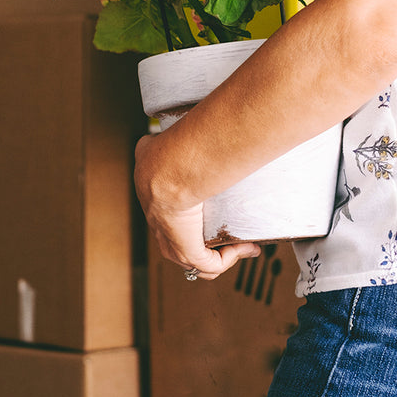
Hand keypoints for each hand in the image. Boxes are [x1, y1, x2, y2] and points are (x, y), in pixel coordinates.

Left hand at [134, 133, 260, 279]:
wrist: (172, 166)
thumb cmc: (171, 149)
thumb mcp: (156, 142)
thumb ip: (156, 141)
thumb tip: (162, 132)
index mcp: (151, 195)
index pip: (164, 215)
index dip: (188, 217)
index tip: (211, 209)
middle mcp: (157, 221)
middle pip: (177, 244)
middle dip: (204, 243)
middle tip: (229, 236)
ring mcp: (170, 240)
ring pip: (194, 260)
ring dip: (221, 255)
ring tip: (244, 247)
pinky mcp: (186, 251)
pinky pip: (209, 265)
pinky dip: (228, 258)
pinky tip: (246, 247)